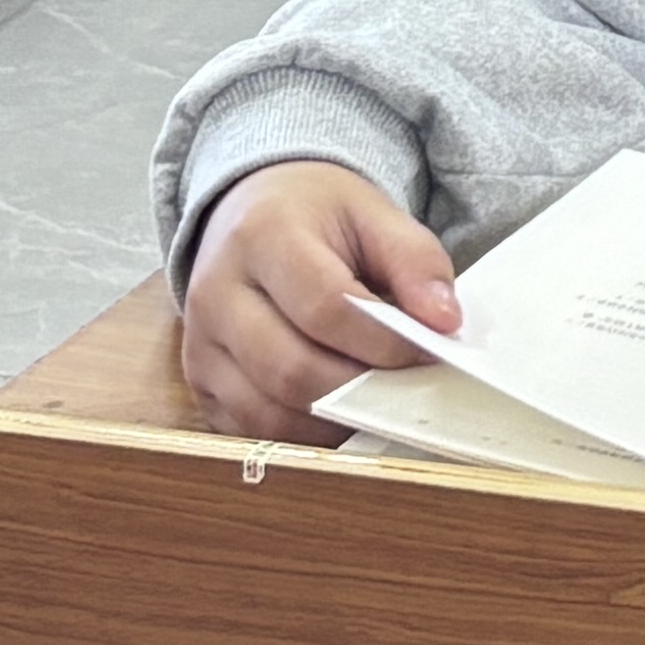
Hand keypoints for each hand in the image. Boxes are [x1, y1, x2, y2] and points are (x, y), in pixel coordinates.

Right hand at [176, 160, 462, 431]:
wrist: (252, 210)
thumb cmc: (317, 214)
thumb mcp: (373, 213)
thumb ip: (415, 261)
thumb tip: (445, 322)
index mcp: (261, 234)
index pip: (324, 306)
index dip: (383, 341)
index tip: (430, 351)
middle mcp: (216, 292)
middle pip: (292, 370)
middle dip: (362, 389)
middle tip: (408, 387)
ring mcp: (199, 344)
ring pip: (269, 412)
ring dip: (334, 421)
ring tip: (378, 401)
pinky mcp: (199, 382)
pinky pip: (252, 431)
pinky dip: (303, 434)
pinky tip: (339, 413)